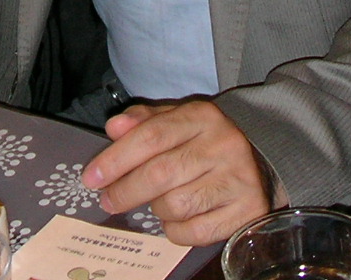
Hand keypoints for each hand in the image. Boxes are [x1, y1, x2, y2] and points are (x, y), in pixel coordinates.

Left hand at [81, 100, 273, 245]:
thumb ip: (143, 122)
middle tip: (107, 200)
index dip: (116, 158)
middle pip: (161, 172)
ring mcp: (238, 179)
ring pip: (176, 205)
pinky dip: (176, 230)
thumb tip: (113, 128)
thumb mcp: (176, 121)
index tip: (91, 177)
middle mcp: (224, 145)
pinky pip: (195, 232)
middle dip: (126, 190)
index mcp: (203, 116)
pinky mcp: (247, 211)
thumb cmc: (204, 142)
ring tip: (157, 200)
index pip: (152, 135)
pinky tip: (176, 218)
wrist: (259, 160)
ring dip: (156, 208)